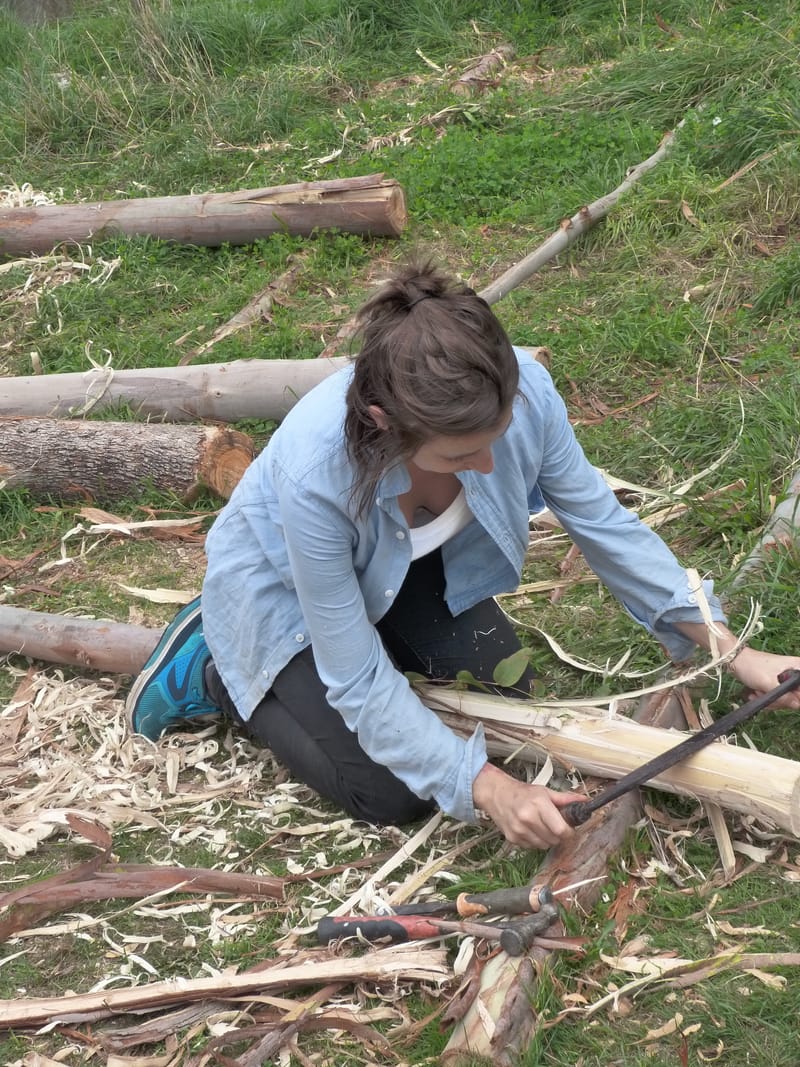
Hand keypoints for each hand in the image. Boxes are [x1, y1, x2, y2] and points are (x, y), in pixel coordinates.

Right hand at [472, 763, 587, 848]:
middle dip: (558, 835)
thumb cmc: (523, 793)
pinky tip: (530, 830)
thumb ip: (565, 799)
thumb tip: (585, 801)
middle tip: (554, 826)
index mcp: (539, 804)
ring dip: (547, 839)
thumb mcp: (545, 792)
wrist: (497, 794)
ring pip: (544, 846)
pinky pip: (532, 847)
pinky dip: (535, 841)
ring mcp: (519, 830)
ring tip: (541, 827)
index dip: (569, 833)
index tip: (569, 830)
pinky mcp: (512, 838)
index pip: (561, 829)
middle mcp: (528, 818)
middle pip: (554, 839)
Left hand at [729, 648, 799, 709]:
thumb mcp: (767, 683)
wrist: (735, 660)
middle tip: (764, 694)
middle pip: (795, 696)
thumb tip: (796, 705)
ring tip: (757, 692)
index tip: (782, 699)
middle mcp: (794, 672)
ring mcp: (785, 679)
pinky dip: (765, 698)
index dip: (795, 697)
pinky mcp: (776, 683)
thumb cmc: (751, 666)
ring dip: (770, 699)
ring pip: (784, 699)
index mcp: (797, 667)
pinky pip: (776, 697)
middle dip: (778, 699)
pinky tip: (755, 693)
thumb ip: (783, 696)